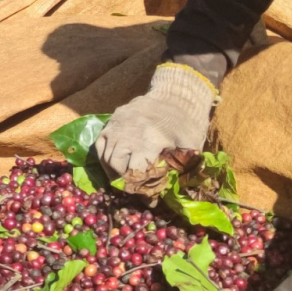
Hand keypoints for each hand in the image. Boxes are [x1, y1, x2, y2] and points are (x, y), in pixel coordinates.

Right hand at [95, 62, 215, 179]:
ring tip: (122, 179)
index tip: (149, 197)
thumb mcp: (191, 146)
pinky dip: (104, 156)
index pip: (135, 173)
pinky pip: (100, 142)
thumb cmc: (187, 122)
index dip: (140, 188)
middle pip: (116, 165)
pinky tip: (113, 164)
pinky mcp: (114, 119)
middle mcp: (129, 134)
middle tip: (134, 188)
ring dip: (112, 170)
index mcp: (149, 142)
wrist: (177, 93)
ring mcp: (118, 125)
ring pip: (105, 155)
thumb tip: (174, 191)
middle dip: (123, 180)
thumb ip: (181, 168)